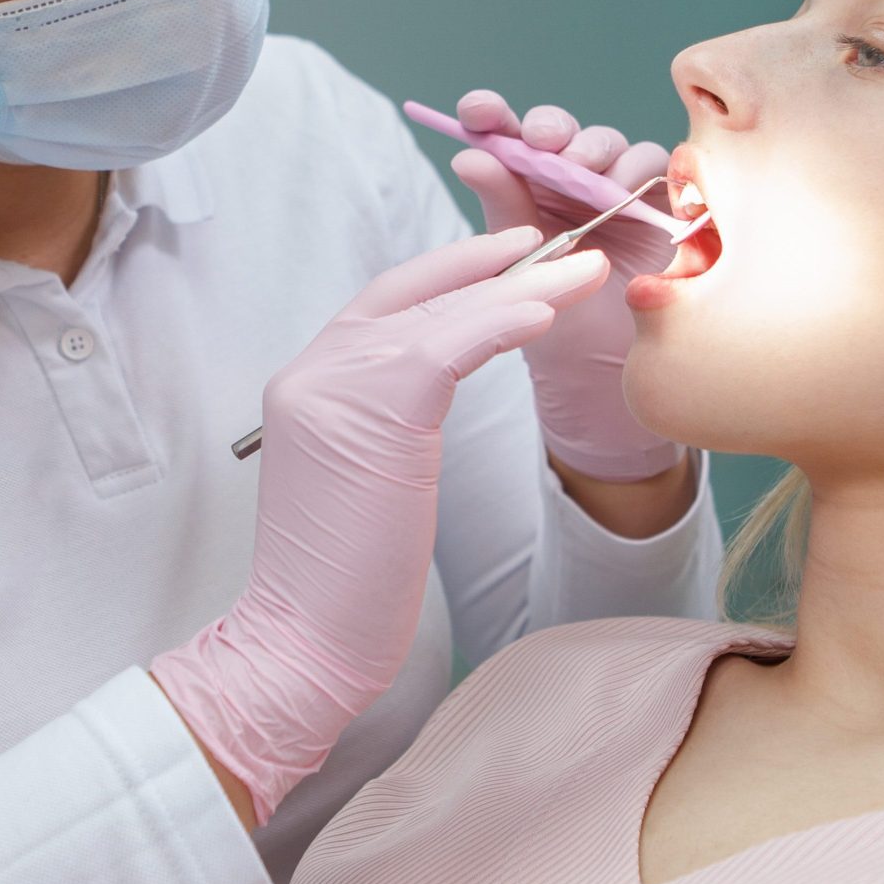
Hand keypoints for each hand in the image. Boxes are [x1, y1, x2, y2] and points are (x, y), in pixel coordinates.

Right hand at [150, 227, 608, 823]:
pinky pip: (446, 348)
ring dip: (522, 287)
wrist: (298, 642)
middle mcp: (312, 372)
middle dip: (491, 263)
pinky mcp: (370, 416)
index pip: (385, 304)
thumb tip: (432, 385)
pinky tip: (545, 309)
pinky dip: (500, 322)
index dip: (449, 273)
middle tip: (557, 241)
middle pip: (414, 294)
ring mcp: (332, 388)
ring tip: (586, 271)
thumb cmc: (340, 582)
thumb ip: (381, 420)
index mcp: (308, 383)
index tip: (507, 256)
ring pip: (440, 314)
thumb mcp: (360, 478)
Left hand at [446, 90, 686, 483]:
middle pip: (562, 132)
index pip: (504, 137)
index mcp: (522, 185)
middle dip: (551, 129)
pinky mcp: (660, 204)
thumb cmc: (547, 316)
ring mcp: (615, 189)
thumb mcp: (514, 262)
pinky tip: (630, 186)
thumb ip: (501, 206)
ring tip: (585, 175)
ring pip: (610, 145)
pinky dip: (645, 170)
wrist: (597, 372)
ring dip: (596, 152)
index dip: (491, 115)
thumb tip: (469, 154)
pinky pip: (660, 169)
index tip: (475, 112)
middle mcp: (568, 179)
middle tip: (542, 143)